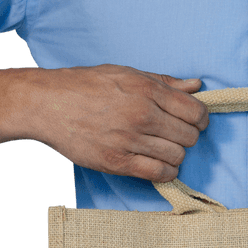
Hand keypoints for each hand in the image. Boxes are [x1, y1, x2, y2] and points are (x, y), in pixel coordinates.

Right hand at [28, 64, 208, 181]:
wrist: (47, 104)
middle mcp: (141, 114)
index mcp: (146, 90)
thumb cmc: (86, 86)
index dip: (200, 119)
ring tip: (163, 149)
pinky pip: (158, 173)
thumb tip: (196, 85)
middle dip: (187, 137)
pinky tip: (158, 165)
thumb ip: (163, 82)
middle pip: (189, 136)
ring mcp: (130, 140)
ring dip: (176, 156)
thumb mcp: (126, 74)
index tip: (194, 122)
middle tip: (174, 136)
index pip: (195, 111)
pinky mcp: (118, 162)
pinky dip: (165, 172)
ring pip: (177, 156)